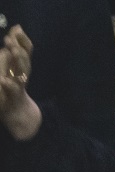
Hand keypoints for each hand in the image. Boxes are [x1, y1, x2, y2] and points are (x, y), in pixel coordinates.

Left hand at [0, 25, 40, 139]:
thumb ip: (13, 55)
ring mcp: (18, 88)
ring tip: (10, 50)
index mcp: (21, 69)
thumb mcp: (13, 71)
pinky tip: (3, 80)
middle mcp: (22, 77)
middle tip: (11, 39)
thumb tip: (13, 36)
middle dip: (19, 48)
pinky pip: (13, 91)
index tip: (17, 28)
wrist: (18, 115)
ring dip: (17, 62)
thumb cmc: (11, 92)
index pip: (26, 51)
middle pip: (25, 60)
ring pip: (22, 73)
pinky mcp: (14, 98)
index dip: (22, 40)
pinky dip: (9, 86)